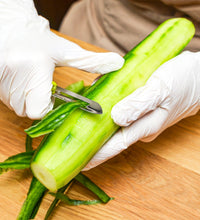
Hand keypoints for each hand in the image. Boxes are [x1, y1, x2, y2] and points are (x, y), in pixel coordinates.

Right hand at [0, 0, 123, 118]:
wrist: (10, 28)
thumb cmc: (39, 41)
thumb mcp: (67, 51)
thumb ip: (91, 61)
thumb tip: (118, 63)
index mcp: (33, 70)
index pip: (38, 110)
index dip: (48, 108)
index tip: (52, 97)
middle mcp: (14, 79)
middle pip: (28, 111)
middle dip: (39, 103)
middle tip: (43, 87)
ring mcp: (2, 84)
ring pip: (18, 107)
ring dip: (28, 99)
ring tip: (32, 81)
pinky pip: (8, 100)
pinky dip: (17, 95)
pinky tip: (22, 81)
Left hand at [84, 51, 199, 169]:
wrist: (199, 75)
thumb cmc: (184, 80)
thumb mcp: (161, 88)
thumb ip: (139, 104)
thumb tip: (116, 118)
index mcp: (146, 126)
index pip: (116, 145)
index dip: (97, 155)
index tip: (80, 163)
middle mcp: (140, 126)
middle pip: (112, 136)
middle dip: (92, 141)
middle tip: (71, 143)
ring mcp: (141, 118)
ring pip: (114, 122)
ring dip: (97, 122)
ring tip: (77, 121)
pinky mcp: (140, 108)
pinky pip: (120, 109)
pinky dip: (107, 105)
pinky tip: (96, 97)